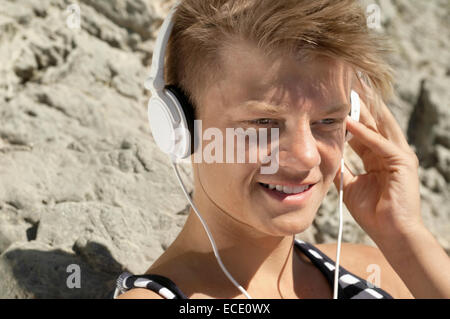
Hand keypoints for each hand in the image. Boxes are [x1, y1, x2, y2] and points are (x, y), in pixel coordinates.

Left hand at [333, 82, 423, 242]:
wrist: (391, 234)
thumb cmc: (372, 212)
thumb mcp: (350, 185)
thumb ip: (342, 169)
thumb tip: (326, 158)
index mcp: (377, 155)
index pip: (362, 127)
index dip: (349, 112)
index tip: (334, 97)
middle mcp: (389, 150)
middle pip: (372, 120)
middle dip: (359, 101)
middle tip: (345, 81)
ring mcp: (398, 155)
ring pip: (379, 125)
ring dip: (364, 107)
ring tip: (350, 88)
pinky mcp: (402, 163)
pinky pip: (380, 144)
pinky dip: (364, 133)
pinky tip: (349, 121)